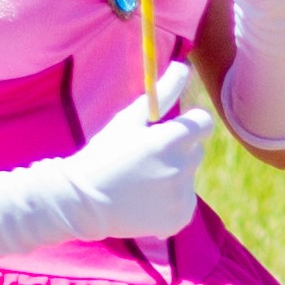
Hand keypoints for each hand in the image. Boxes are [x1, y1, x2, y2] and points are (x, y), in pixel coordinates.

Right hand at [63, 76, 212, 244]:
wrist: (80, 202)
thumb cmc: (103, 154)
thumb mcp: (129, 120)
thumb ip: (162, 93)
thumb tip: (184, 65)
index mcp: (169, 141)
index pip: (204, 123)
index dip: (189, 125)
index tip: (172, 131)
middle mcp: (180, 169)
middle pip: (196, 151)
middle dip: (177, 151)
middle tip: (144, 159)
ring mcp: (181, 197)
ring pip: (189, 177)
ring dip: (173, 176)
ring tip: (140, 181)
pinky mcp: (180, 218)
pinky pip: (185, 202)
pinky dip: (170, 201)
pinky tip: (144, 200)